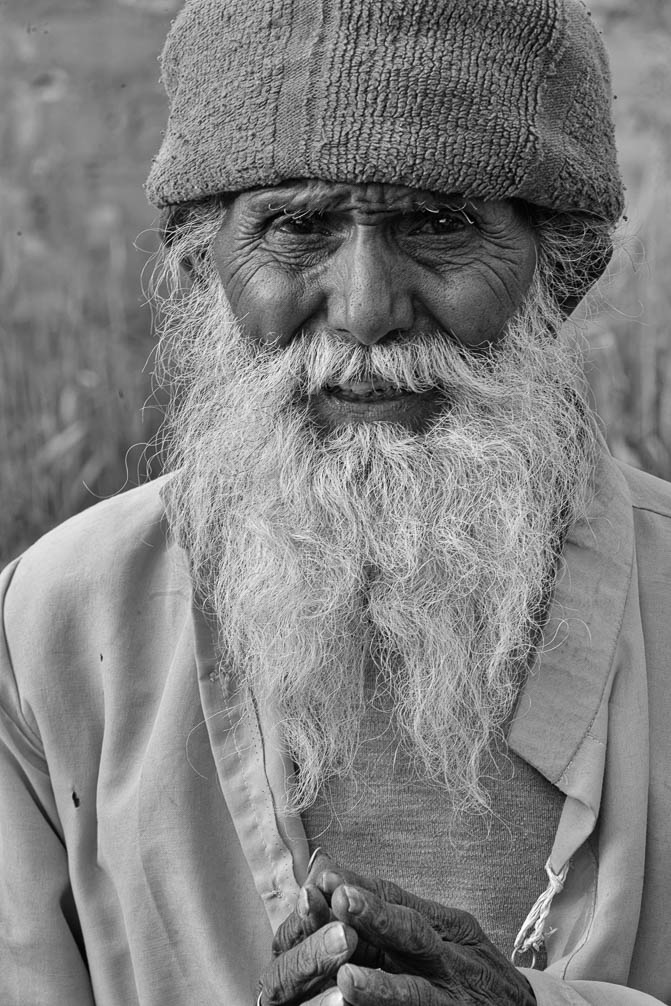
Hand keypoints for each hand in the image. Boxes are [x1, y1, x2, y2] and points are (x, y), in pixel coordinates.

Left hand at [260, 851, 535, 1004]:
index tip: (323, 873)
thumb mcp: (447, 932)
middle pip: (411, 932)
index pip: (399, 899)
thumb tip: (340, 880)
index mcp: (447, 926)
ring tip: (345, 976)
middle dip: (374, 915)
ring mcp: (455, 995)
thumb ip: (400, 911)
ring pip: (416, 990)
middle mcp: (453, 957)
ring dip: (381, 984)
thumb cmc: (475, 971)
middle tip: (337, 897)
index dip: (361, 886)